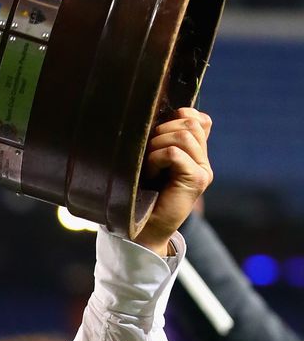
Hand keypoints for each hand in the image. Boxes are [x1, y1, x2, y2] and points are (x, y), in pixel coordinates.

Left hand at [134, 108, 213, 255]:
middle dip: (162, 130)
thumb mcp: (149, 158)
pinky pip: (174, 153)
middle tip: (148, 153)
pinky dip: (156, 158)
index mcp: (194, 152)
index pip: (198, 118)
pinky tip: (151, 173)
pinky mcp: (196, 180)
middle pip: (190, 122)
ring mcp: (202, 170)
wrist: (142, 227)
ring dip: (157, 145)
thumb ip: (160, 138)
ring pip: (183, 134)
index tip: (156, 133)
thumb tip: (153, 113)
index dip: (177, 116)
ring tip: (149, 165)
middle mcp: (202, 160)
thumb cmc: (138, 191)